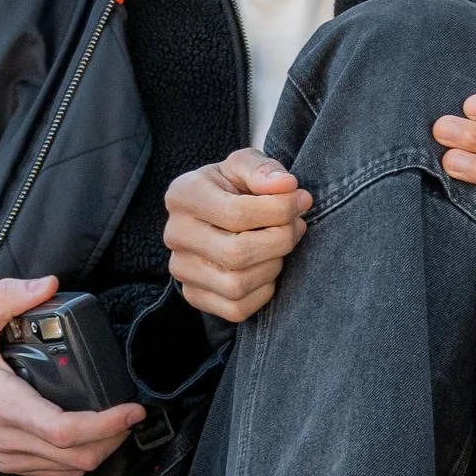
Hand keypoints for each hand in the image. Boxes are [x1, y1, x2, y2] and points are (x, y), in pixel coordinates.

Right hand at [0, 276, 143, 475]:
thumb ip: (8, 298)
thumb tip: (48, 283)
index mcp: (4, 404)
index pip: (67, 430)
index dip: (108, 424)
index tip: (132, 409)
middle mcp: (7, 438)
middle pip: (78, 458)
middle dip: (114, 440)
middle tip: (130, 417)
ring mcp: (5, 458)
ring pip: (67, 472)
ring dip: (98, 453)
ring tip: (114, 428)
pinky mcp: (1, 465)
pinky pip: (49, 474)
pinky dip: (75, 461)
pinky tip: (83, 441)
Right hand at [163, 148, 312, 321]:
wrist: (214, 215)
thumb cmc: (233, 187)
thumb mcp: (245, 165)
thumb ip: (264, 169)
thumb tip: (286, 186)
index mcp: (183, 195)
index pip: (237, 213)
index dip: (279, 210)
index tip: (300, 200)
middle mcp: (175, 234)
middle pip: (237, 253)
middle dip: (280, 241)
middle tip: (296, 226)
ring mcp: (181, 269)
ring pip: (237, 285)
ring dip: (272, 266)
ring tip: (280, 246)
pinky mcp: (193, 295)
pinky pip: (236, 309)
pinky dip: (262, 292)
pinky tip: (267, 268)